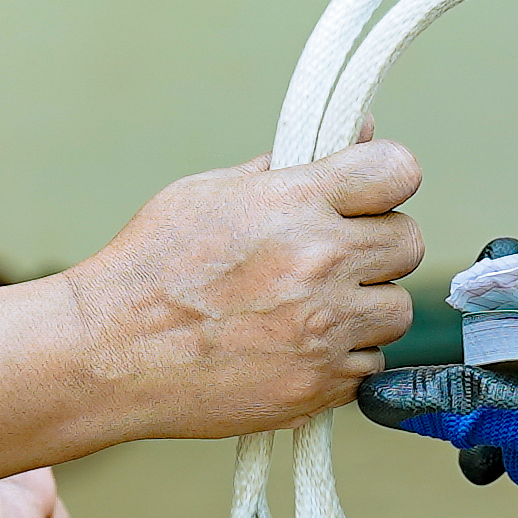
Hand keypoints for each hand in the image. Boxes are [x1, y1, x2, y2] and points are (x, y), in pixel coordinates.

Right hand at [61, 140, 423, 436]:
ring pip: (396, 311)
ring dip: (365, 308)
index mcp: (295, 203)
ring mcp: (323, 330)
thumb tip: (362, 132)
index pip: (398, 170)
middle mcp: (320, 264)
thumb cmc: (152, 265)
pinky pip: (368, 366)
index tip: (371, 192)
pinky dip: (340, 359)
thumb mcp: (213, 191)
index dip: (388, 178)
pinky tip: (295, 348)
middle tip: (336, 256)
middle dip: (379, 246)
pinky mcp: (318, 385)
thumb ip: (293, 164)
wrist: (108, 352)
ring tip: (311, 308)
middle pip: (409, 243)